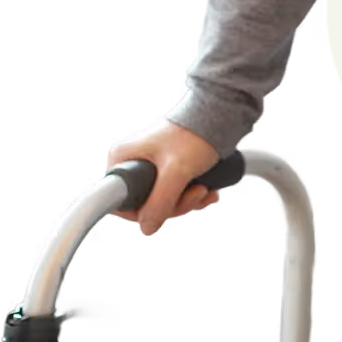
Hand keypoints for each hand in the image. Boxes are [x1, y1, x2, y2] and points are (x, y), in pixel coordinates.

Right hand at [105, 117, 222, 237]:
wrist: (221, 112)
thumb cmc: (195, 134)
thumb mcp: (177, 171)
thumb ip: (160, 202)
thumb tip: (147, 228)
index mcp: (122, 159)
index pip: (119, 202)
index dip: (142, 212)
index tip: (165, 207)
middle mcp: (132, 163)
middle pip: (146, 204)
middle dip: (175, 206)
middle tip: (196, 194)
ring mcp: (150, 166)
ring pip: (163, 200)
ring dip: (188, 201)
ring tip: (206, 189)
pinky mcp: (168, 168)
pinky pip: (174, 192)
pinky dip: (192, 195)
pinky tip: (210, 190)